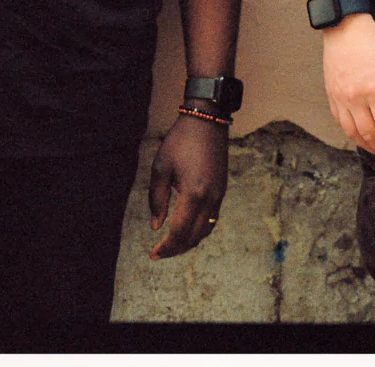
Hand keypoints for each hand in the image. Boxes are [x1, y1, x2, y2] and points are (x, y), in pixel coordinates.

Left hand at [147, 112, 228, 258]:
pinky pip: (212, 219)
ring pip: (205, 230)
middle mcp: (210, 198)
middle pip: (194, 236)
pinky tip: (186, 229)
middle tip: (159, 253)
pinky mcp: (222, 190)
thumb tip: (156, 226)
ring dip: (188, 242)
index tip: (153, 254)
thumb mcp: (161, 168)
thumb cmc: (180, 142)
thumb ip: (157, 200)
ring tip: (171, 245)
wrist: (207, 122)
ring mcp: (219, 195)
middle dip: (176, 249)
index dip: (166, 247)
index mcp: (194, 193)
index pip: (180, 231)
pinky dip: (199, 230)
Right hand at [322, 15, 374, 162]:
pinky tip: (363, 139)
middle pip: (371, 135)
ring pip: (353, 133)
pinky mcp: (331, 96)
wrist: (345, 28)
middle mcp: (355, 98)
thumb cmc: (374, 44)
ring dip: (369, 147)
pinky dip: (352, 135)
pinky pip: (341, 123)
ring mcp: (341, 99)